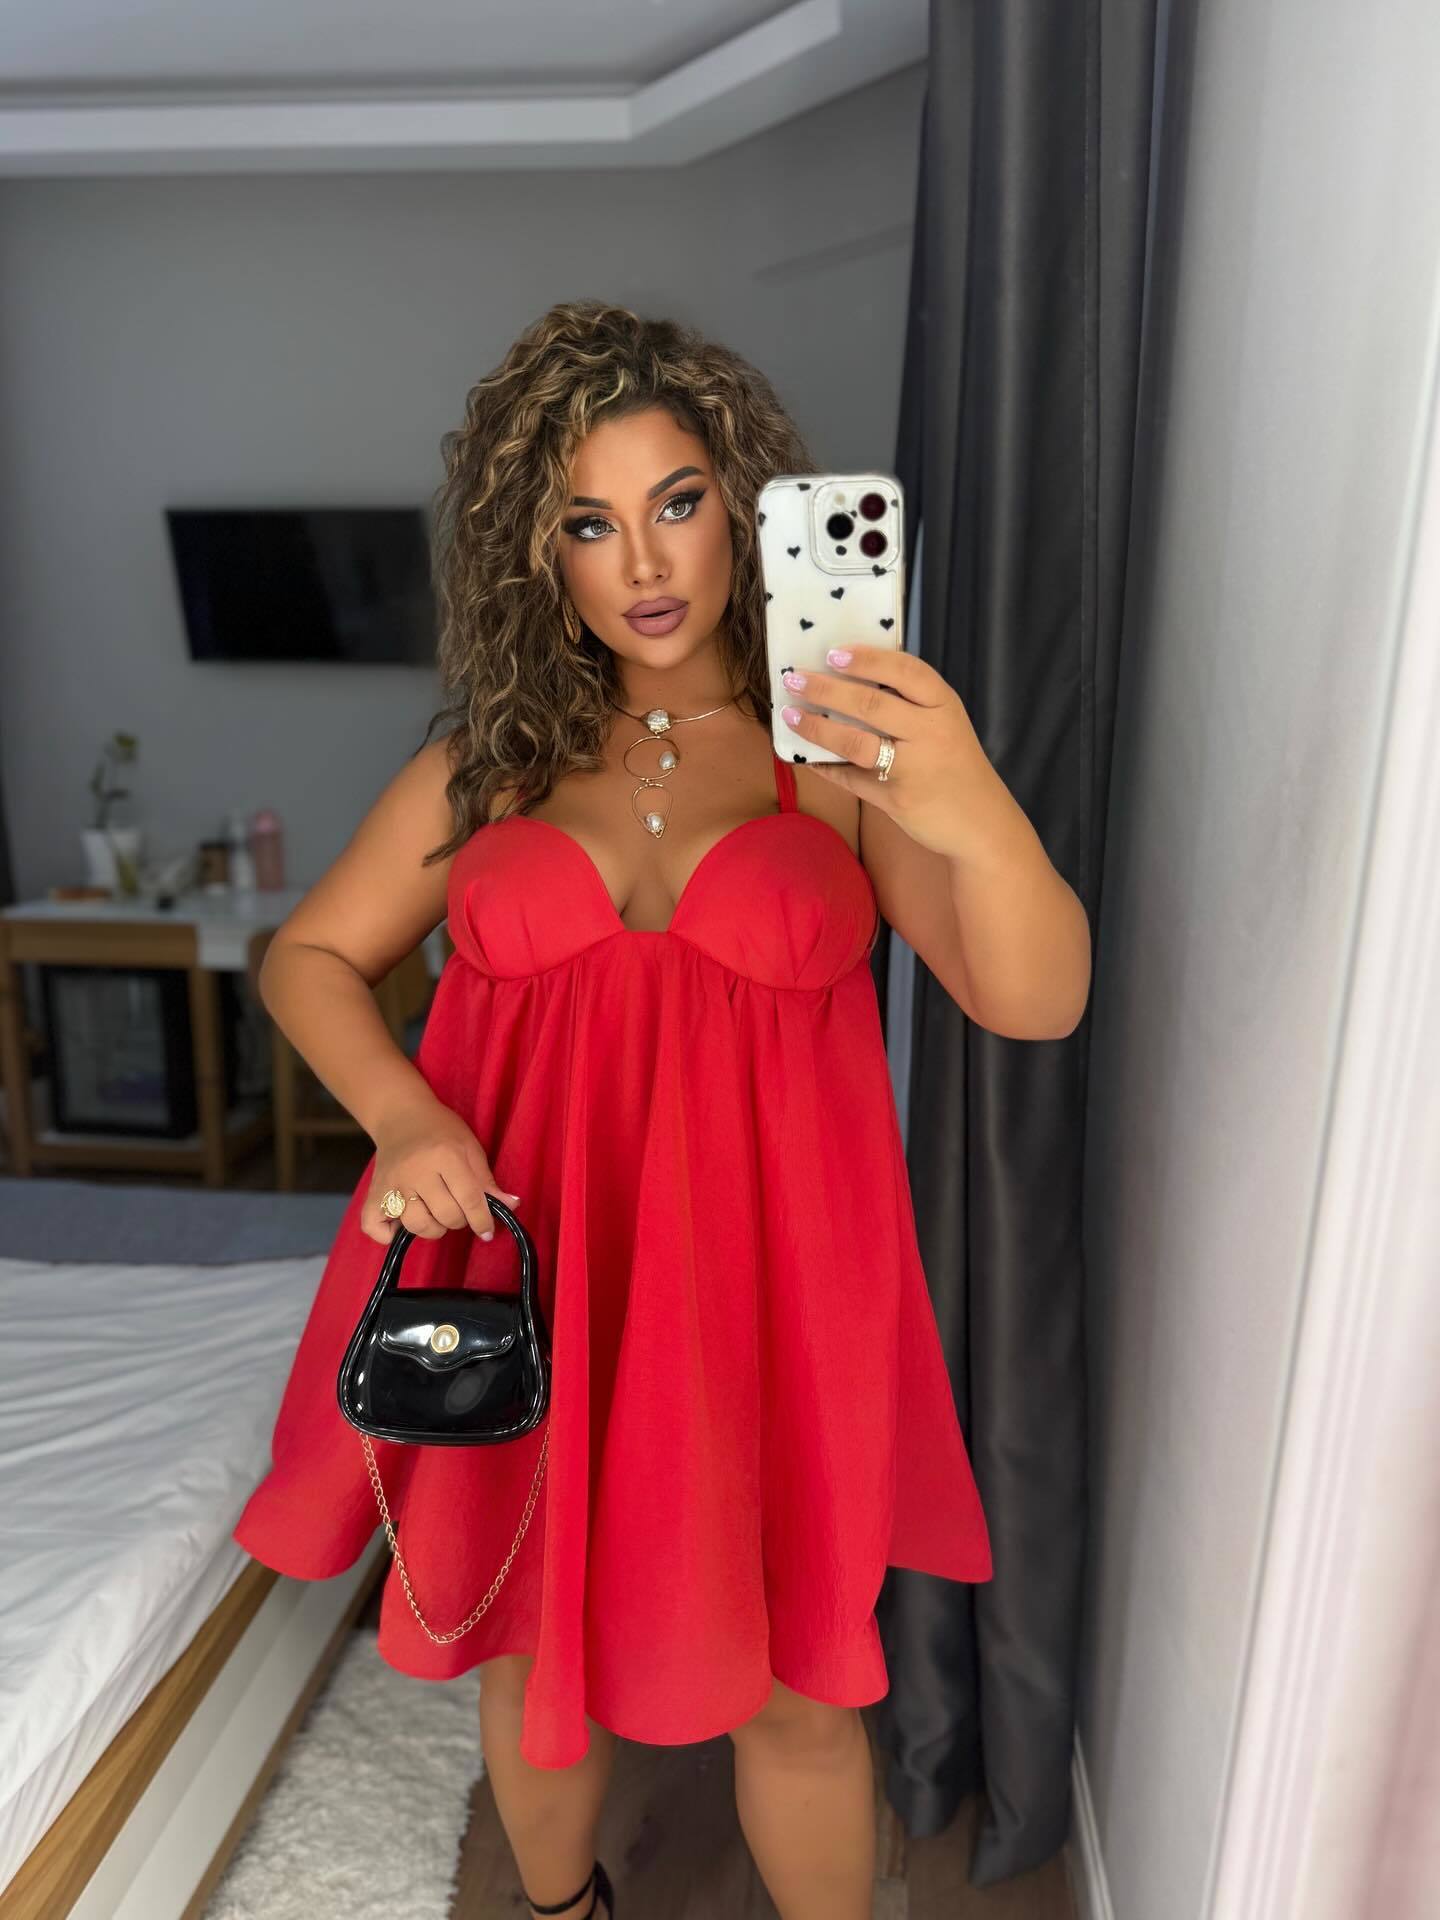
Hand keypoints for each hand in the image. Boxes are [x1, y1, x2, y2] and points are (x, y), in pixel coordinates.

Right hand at [363, 1097, 519, 1244]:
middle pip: (446, 1216)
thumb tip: (512, 1206)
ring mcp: (391, 1183)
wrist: (401, 1115)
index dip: (482, 1220)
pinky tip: (402, 1225)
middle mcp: (416, 1171)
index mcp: (445, 1156)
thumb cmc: (441, 1130)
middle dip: (459, 1220)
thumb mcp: (470, 1147)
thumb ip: (487, 1181)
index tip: (487, 1231)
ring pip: (417, 1225)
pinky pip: (374, 1227)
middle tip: (458, 1209)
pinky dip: (388, 1235)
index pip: (470, 1200)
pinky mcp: (372, 1193)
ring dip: (433, 1228)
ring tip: (436, 1214)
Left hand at [777, 643, 994, 858]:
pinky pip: (851, 779)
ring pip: (856, 743)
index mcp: (944, 706)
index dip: (868, 659)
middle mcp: (931, 733)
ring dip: (817, 728)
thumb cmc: (957, 766)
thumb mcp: (946, 725)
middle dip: (826, 689)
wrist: (981, 825)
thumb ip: (910, 705)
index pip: (906, 672)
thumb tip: (850, 679)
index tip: (833, 652)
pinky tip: (805, 757)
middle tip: (794, 678)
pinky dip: (825, 767)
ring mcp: (913, 769)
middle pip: (871, 706)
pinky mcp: (896, 799)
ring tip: (790, 714)